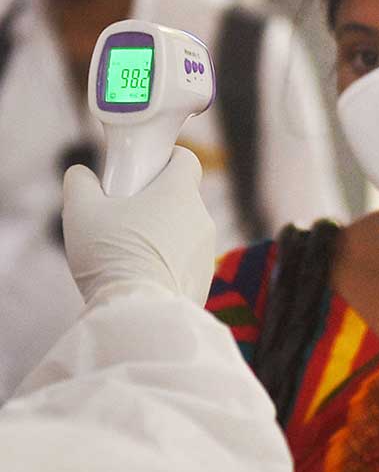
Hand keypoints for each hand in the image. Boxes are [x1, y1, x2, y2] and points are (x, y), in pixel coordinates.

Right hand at [62, 147, 215, 305]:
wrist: (139, 312)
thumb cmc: (112, 256)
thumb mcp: (81, 212)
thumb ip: (80, 184)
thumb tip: (81, 175)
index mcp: (179, 192)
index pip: (186, 160)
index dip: (167, 159)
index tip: (145, 168)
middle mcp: (201, 218)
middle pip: (180, 198)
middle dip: (155, 202)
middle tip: (123, 216)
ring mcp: (206, 250)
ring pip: (183, 231)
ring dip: (161, 235)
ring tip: (127, 252)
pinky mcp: (205, 279)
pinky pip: (185, 262)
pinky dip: (167, 264)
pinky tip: (141, 277)